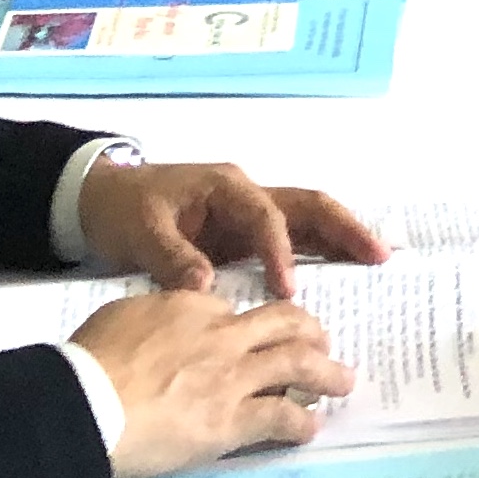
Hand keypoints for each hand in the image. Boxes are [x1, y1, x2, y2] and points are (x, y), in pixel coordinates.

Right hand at [71, 291, 351, 477]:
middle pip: (284, 323)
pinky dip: (301, 422)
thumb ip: (153, 314)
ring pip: (298, 364)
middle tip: (323, 341)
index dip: (251, 324)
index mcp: (193, 307)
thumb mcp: (121, 316)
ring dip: (327, 373)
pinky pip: (281, 417)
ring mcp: (232, 377)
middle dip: (310, 331)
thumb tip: (160, 322)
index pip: (236, 311)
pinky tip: (311, 428)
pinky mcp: (231, 421)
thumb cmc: (88, 362)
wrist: (85, 402)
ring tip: (343, 382)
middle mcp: (223, 336)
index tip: (257, 334)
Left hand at [74, 161, 387, 295]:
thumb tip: (207, 288)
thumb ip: (173, 259)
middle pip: (308, 206)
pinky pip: (290, 240)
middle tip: (378, 255)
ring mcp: (248, 213)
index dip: (279, 252)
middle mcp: (247, 194)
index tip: (286, 290)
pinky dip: (318, 253)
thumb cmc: (123, 209)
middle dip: (344, 228)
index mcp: (226, 186)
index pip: (265, 217)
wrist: (100, 199)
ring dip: (341, 239)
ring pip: (307, 220)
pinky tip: (339, 274)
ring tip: (376, 262)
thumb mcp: (141, 231)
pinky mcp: (244, 235)